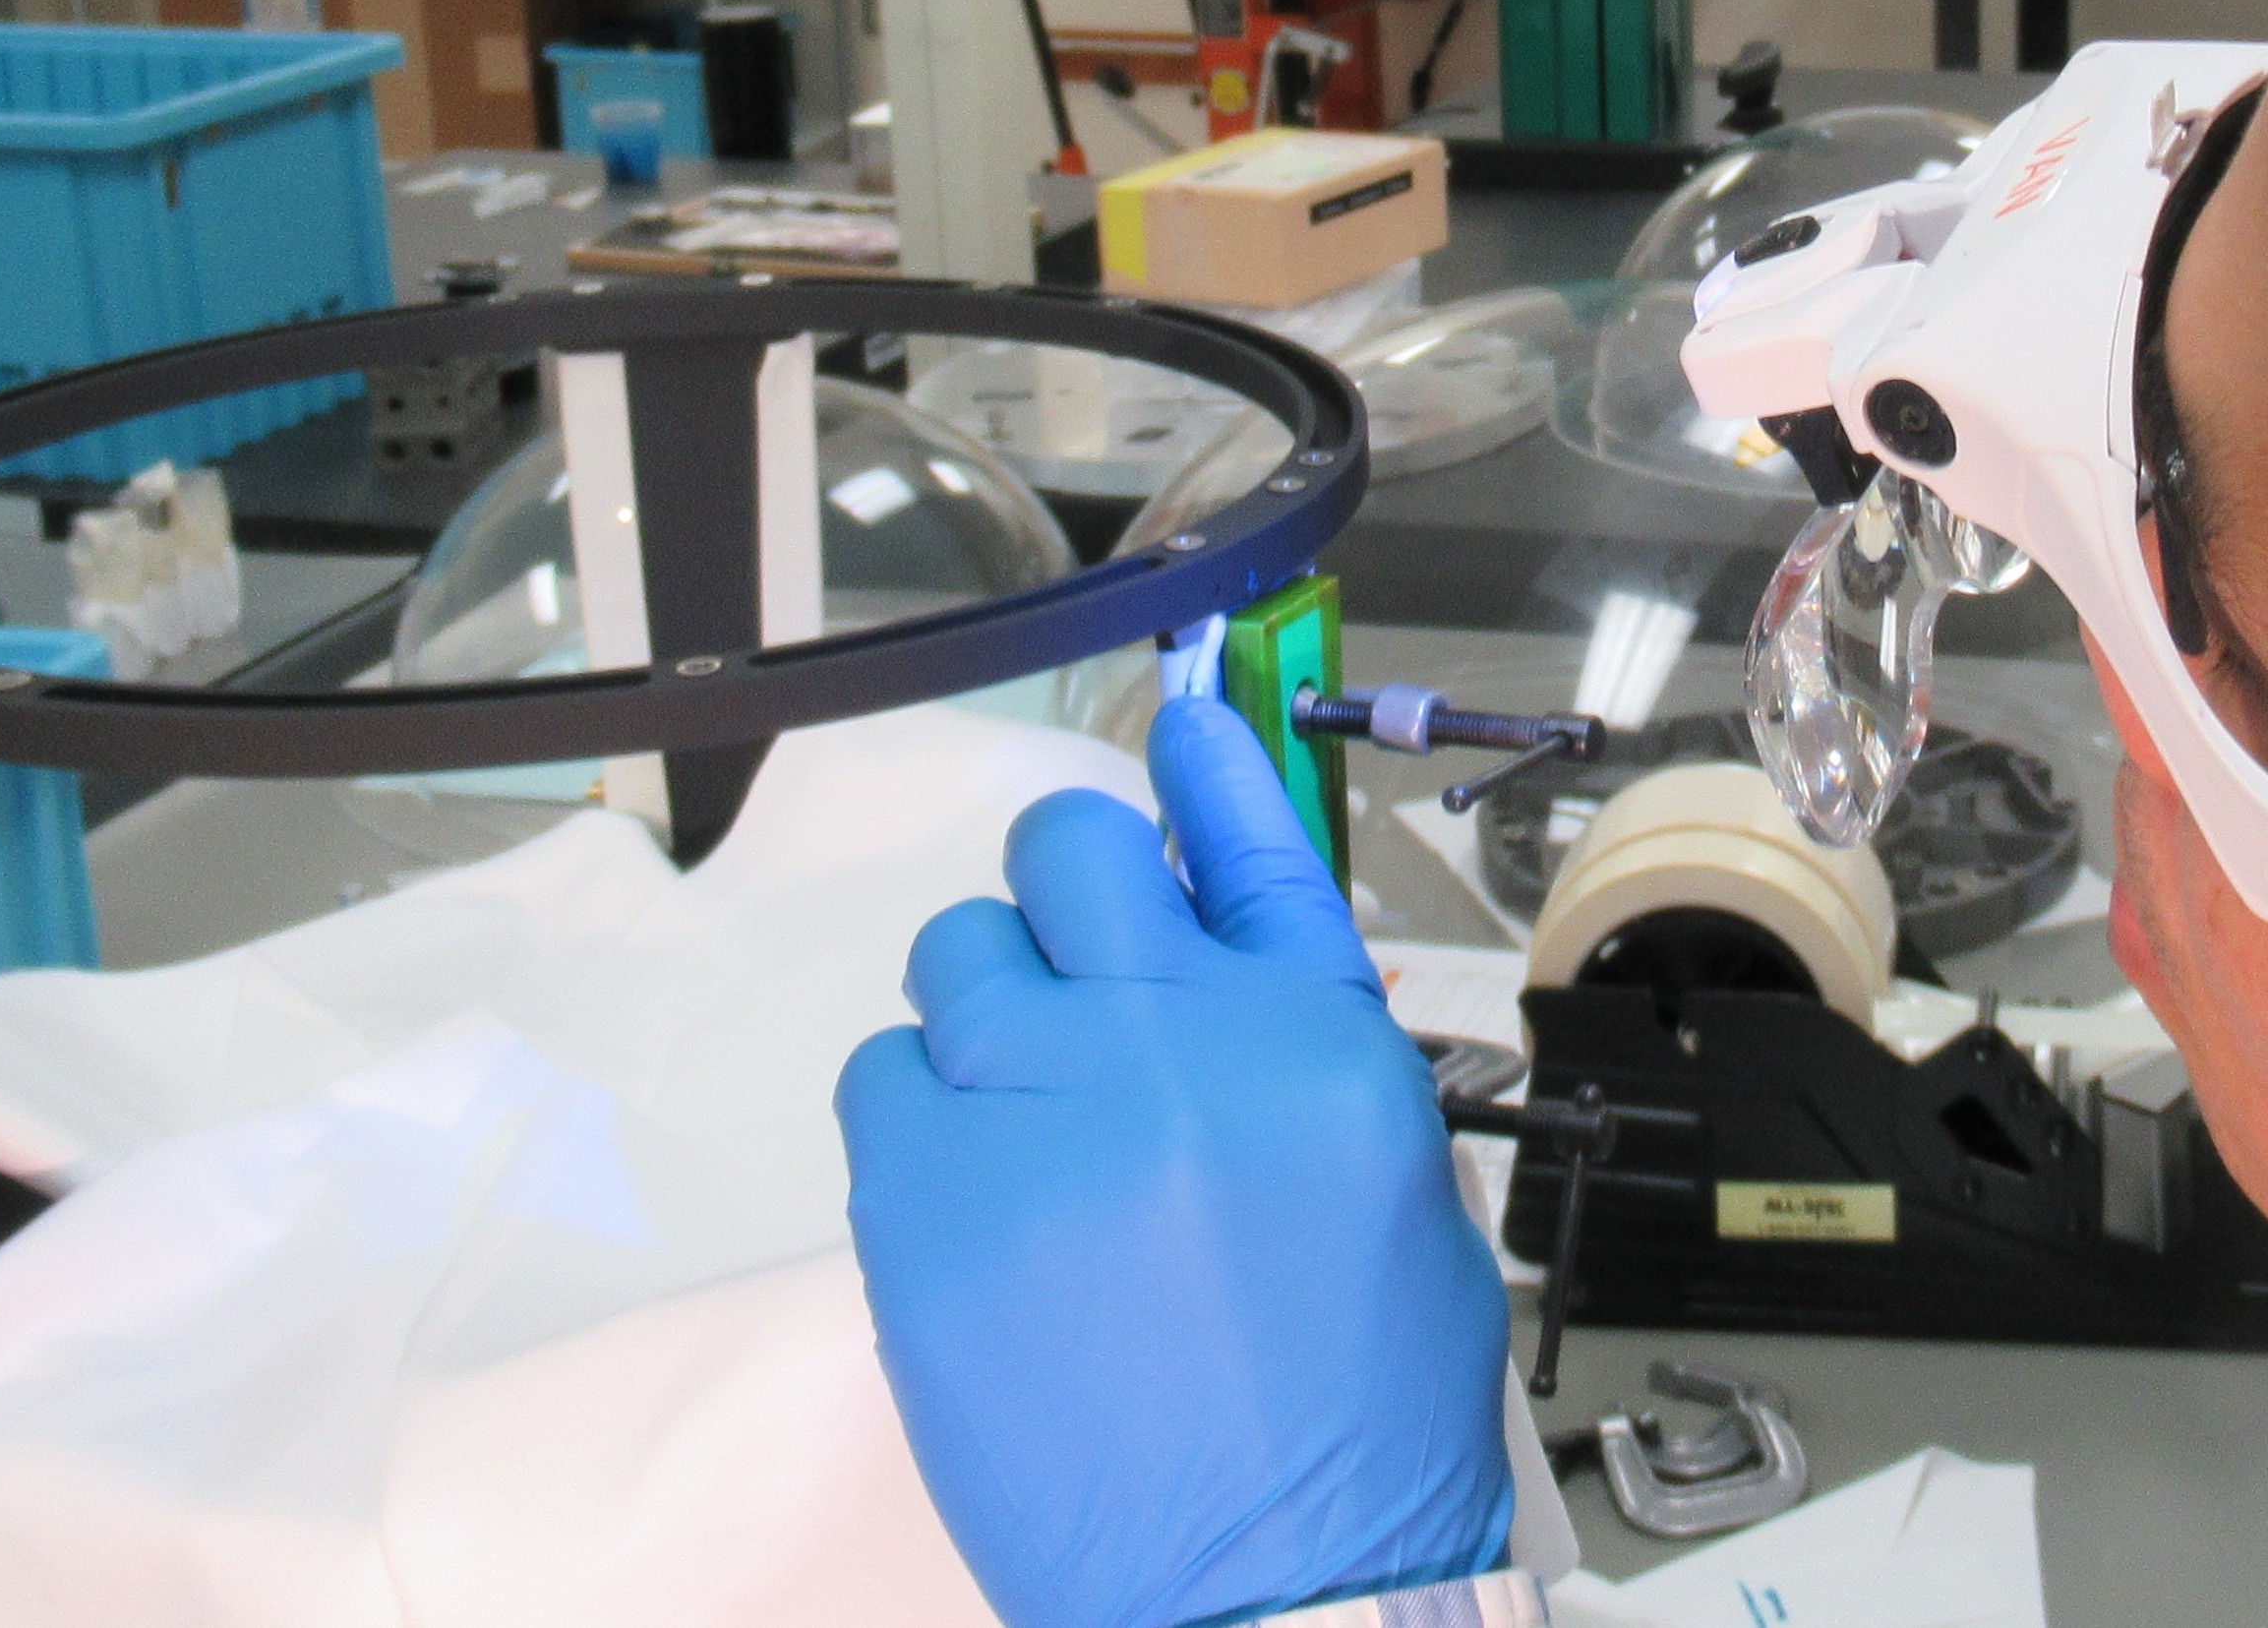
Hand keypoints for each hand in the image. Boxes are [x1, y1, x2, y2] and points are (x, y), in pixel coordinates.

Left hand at [838, 695, 1516, 1627]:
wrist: (1275, 1588)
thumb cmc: (1352, 1413)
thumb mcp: (1388, 1181)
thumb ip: (1295, 1034)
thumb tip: (1213, 940)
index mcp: (1310, 1036)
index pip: (1245, 833)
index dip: (1201, 764)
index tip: (1175, 727)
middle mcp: (1174, 1045)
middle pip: (1069, 852)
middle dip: (1068, 885)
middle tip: (1075, 957)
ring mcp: (1041, 1116)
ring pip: (956, 955)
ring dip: (985, 1007)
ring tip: (1023, 1110)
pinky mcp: (926, 1207)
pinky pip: (879, 1075)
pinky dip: (916, 1112)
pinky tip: (972, 1188)